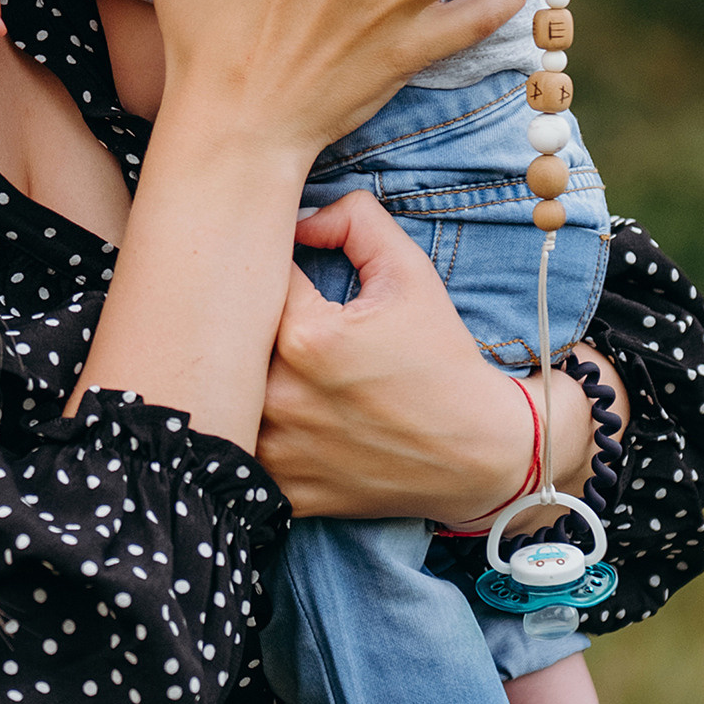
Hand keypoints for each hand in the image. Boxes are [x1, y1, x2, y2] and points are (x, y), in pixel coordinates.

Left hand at [260, 195, 628, 524]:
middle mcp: (280, 395)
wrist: (479, 451)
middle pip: (225, 338)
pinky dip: (245, 428)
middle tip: (258, 314)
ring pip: (223, 394)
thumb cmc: (444, 359)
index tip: (280, 271)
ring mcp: (278, 449)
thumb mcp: (410, 272)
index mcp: (305, 335)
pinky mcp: (282, 487)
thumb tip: (299, 217)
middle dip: (238, 320)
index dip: (263, 265)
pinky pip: (237, 448)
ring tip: (253, 364)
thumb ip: (354, 221)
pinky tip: (270, 413)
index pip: (251, 276)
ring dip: (233, 376)